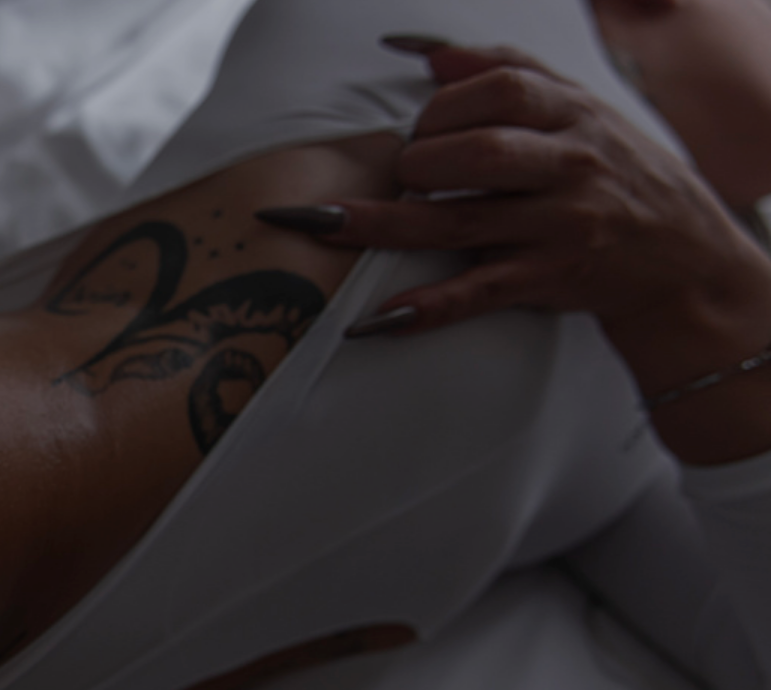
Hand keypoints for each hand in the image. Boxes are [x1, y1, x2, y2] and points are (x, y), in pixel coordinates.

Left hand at [255, 39, 770, 384]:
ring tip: (322, 223)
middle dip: (419, 162)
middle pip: (475, 153)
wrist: (683, 255)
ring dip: (384, 225)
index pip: (499, 92)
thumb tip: (425, 54)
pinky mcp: (547, 280)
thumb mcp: (578, 110)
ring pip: (461, 222)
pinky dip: (426, 306)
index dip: (444, 107)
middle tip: (403, 175)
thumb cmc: (613, 171)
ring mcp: (558, 228)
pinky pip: (478, 292)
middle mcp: (569, 168)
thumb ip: (506, 72)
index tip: (420, 128)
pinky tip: (376, 318)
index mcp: (573, 116)